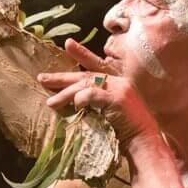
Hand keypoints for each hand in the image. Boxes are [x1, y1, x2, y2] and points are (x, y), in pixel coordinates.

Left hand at [37, 39, 158, 145]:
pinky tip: (74, 105)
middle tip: (42, 77)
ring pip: (86, 85)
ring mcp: (120, 88)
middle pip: (86, 75)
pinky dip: (81, 99)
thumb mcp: (111, 114)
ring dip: (65, 94)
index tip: (67, 44)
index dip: (81, 54)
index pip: (96, 67)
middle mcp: (120, 82)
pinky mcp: (118, 98)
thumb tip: (75, 102)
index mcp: (118, 84)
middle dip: (62, 77)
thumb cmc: (128, 133)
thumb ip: (97, 104)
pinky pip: (92, 94)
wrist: (146, 143)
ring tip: (50, 102)